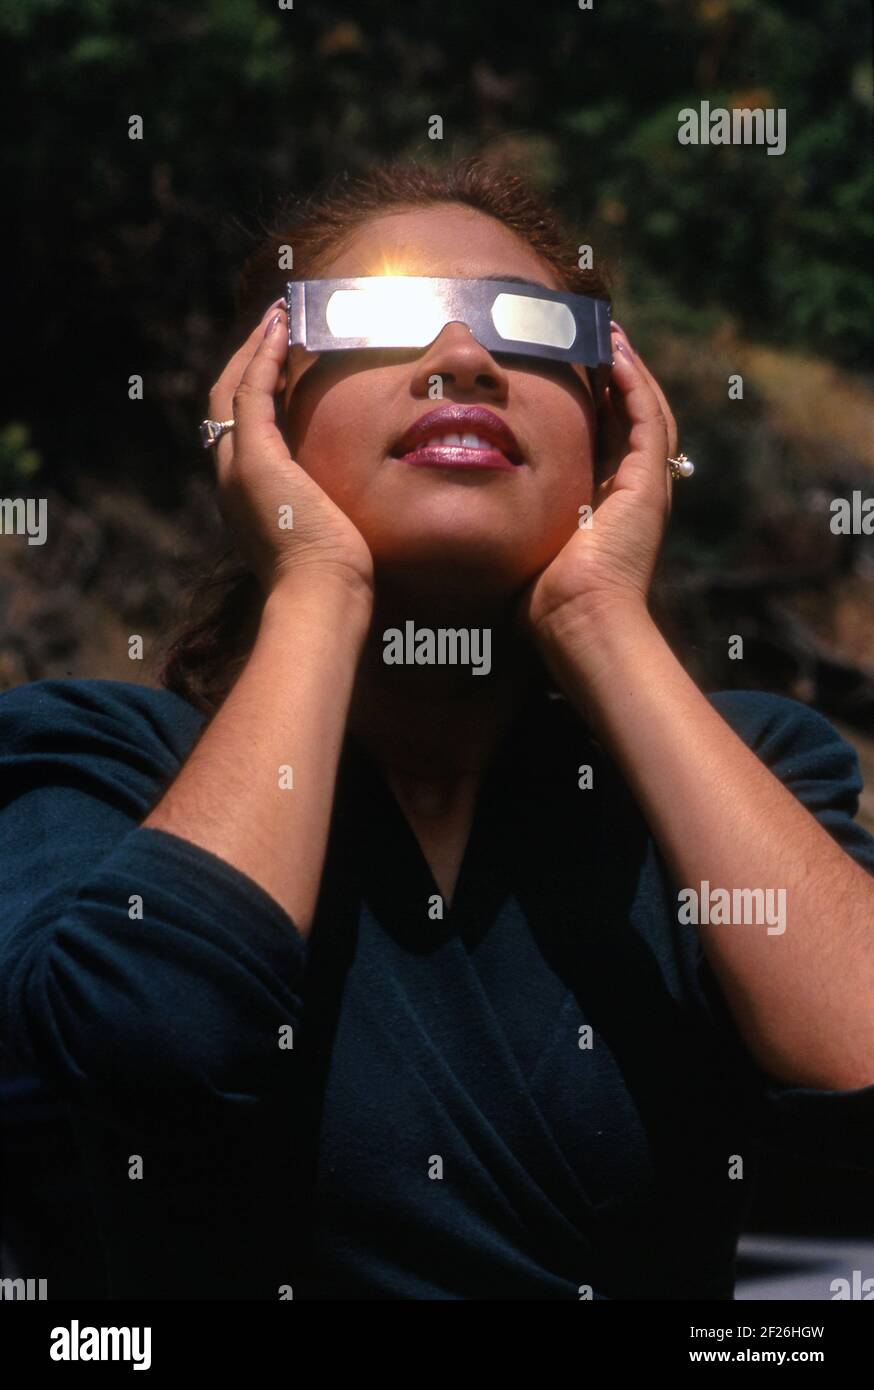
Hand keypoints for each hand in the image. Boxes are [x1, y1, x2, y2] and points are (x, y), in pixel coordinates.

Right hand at [208, 301, 374, 601]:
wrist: (320, 597)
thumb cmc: (336, 581)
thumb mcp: (331, 536)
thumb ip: (334, 511)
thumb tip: (363, 503)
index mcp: (248, 498)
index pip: (243, 430)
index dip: (258, 392)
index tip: (282, 363)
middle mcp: (232, 480)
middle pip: (226, 403)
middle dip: (248, 360)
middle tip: (274, 326)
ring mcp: (238, 469)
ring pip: (232, 390)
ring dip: (254, 348)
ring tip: (279, 315)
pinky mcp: (255, 459)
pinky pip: (251, 393)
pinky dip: (263, 356)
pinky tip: (282, 329)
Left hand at [519, 323, 678, 642]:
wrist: (576, 623)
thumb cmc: (539, 601)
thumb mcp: (516, 545)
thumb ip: (500, 522)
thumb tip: (455, 514)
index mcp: (602, 505)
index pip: (600, 438)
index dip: (589, 403)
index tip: (567, 369)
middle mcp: (629, 492)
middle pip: (627, 418)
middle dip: (614, 376)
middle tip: (596, 337)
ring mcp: (646, 486)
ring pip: (645, 411)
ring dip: (627, 369)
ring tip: (609, 333)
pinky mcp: (649, 483)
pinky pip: (647, 418)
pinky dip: (634, 383)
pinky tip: (614, 353)